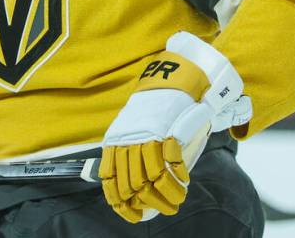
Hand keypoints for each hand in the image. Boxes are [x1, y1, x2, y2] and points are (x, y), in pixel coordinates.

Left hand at [100, 31, 251, 222]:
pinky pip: (170, 161)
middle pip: (133, 183)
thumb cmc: (153, 111)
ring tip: (177, 199)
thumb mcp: (132, 130)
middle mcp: (128, 139)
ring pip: (153, 176)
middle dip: (150, 202)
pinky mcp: (166, 129)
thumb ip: (130, 155)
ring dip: (168, 194)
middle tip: (165, 209)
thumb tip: (135, 191)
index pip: (110, 179)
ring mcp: (146, 134)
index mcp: (116, 140)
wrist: (170, 80)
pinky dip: (178, 176)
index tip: (132, 215)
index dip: (120, 202)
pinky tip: (183, 181)